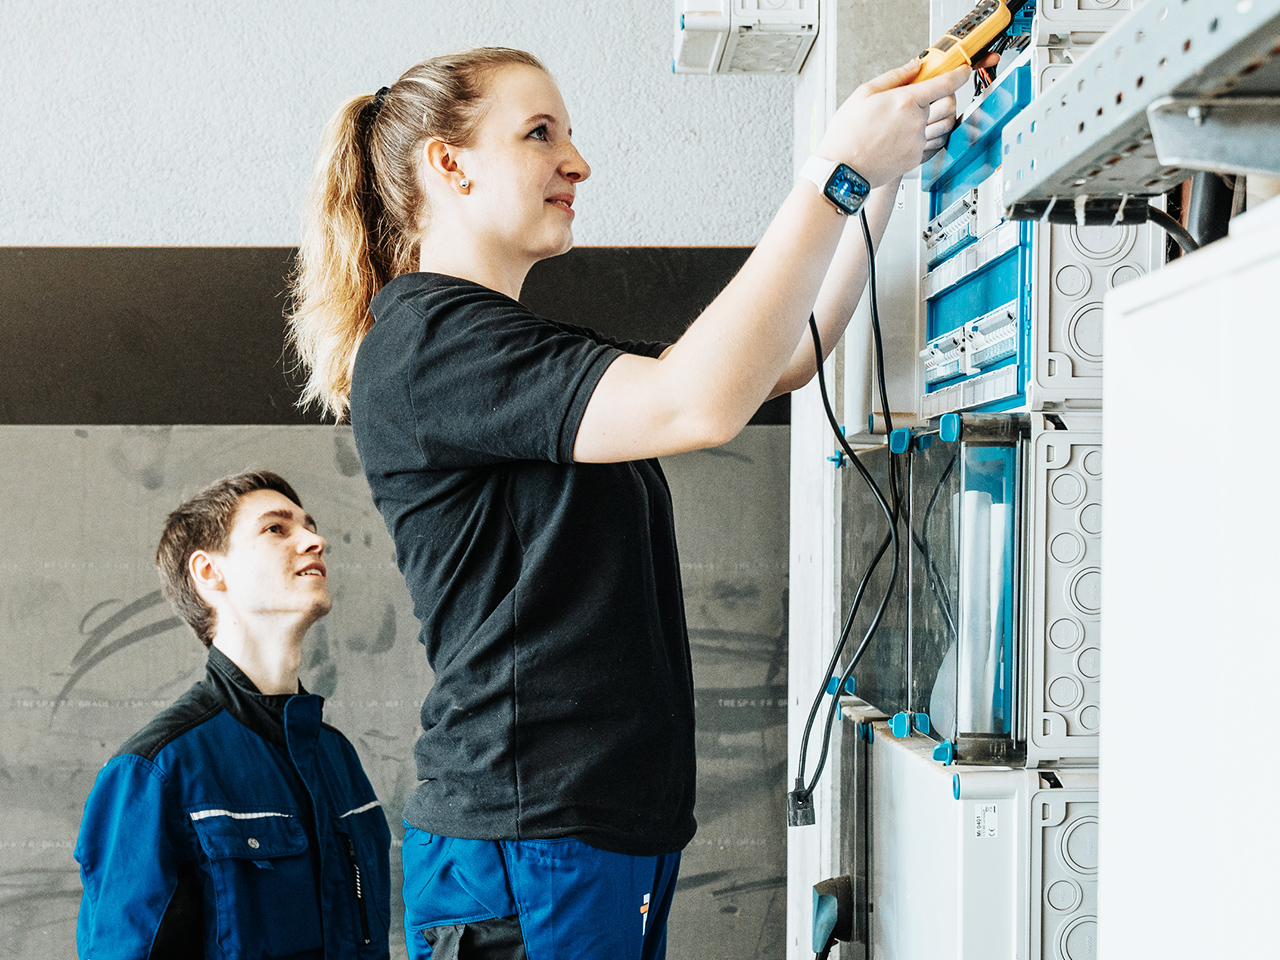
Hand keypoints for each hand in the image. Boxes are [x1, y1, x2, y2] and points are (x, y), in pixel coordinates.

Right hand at [816, 60, 970, 187]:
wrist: (842, 169)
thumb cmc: (847, 135)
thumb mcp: (863, 94)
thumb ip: (894, 77)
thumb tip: (914, 66)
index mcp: (904, 101)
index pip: (945, 83)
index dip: (959, 74)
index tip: (963, 71)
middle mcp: (915, 122)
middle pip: (950, 104)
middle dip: (949, 96)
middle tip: (936, 94)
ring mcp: (917, 143)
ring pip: (945, 126)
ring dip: (941, 117)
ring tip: (924, 115)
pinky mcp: (915, 159)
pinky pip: (934, 145)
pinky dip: (932, 136)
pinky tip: (917, 133)